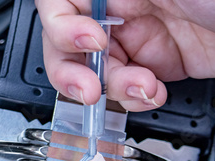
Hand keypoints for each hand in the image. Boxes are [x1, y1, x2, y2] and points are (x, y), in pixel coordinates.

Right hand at [35, 0, 214, 110]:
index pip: (58, 5)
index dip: (61, 27)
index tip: (88, 41)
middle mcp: (119, 8)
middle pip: (67, 44)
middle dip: (73, 71)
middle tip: (88, 88)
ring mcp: (137, 38)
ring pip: (94, 72)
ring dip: (111, 88)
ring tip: (141, 87)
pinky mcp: (156, 65)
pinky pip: (125, 89)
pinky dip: (133, 98)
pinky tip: (152, 92)